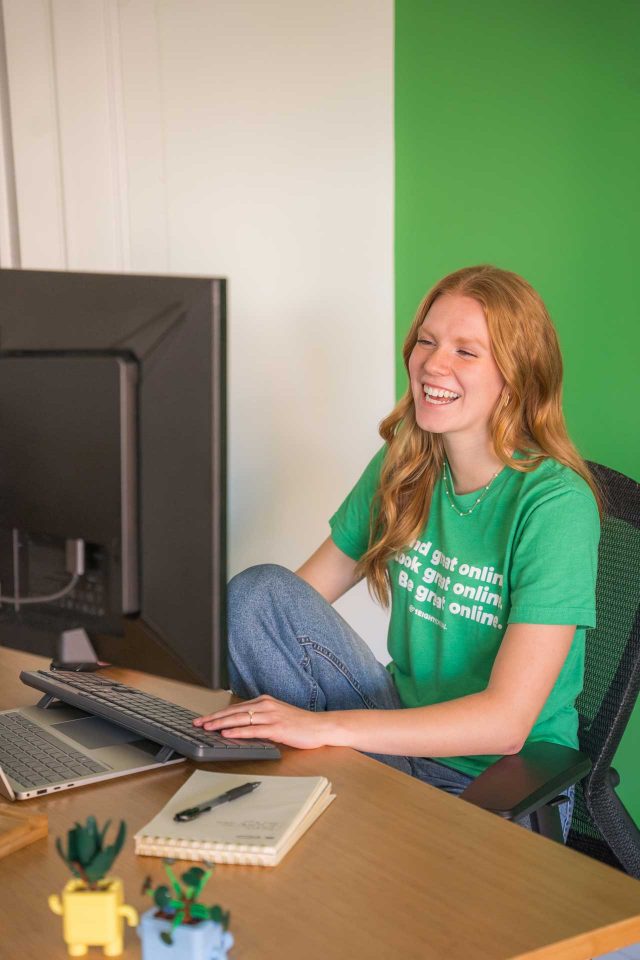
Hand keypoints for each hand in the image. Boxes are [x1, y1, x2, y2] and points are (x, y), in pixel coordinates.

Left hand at [193, 695, 331, 749]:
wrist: (320, 727)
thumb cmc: (300, 724)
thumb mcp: (277, 716)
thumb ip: (260, 718)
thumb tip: (240, 726)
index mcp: (264, 701)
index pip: (235, 708)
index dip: (218, 713)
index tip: (204, 718)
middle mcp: (266, 705)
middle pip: (234, 711)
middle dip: (214, 718)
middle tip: (198, 723)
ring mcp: (271, 716)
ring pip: (240, 719)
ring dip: (221, 724)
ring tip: (207, 728)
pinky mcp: (277, 727)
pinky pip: (253, 729)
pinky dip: (238, 731)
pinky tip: (227, 734)